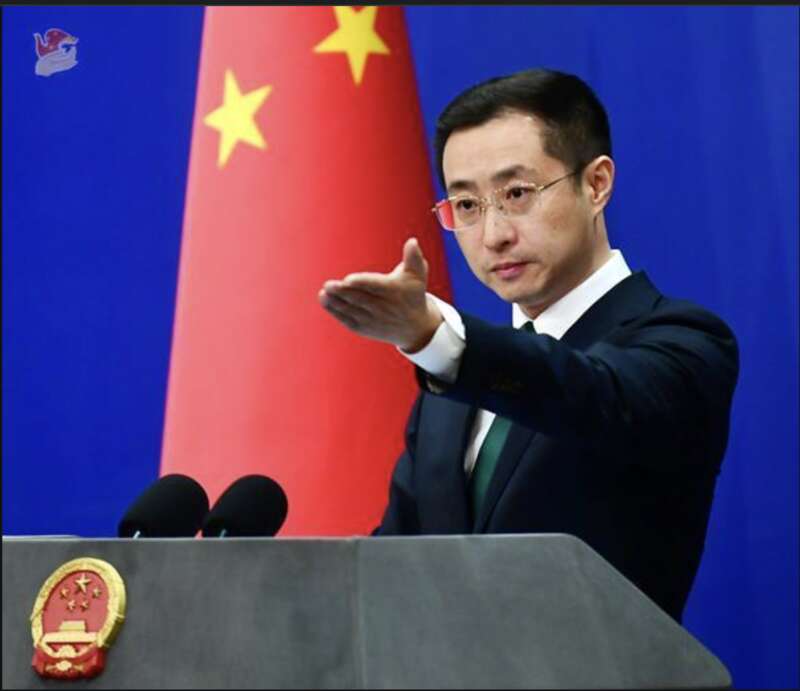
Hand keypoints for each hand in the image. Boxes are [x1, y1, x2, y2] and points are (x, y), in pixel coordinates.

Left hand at [318, 237, 442, 351]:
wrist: (414, 327)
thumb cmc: (413, 294)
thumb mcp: (418, 275)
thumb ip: (413, 258)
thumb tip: (412, 241)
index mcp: (393, 292)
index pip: (375, 286)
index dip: (362, 283)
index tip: (348, 279)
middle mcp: (382, 308)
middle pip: (359, 299)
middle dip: (343, 292)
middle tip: (328, 285)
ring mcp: (372, 320)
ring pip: (351, 309)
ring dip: (335, 302)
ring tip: (324, 292)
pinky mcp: (363, 328)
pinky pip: (347, 319)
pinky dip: (335, 311)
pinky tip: (324, 299)